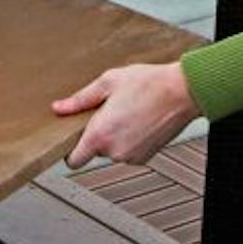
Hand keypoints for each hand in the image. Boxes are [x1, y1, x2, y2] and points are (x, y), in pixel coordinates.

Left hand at [55, 63, 199, 169]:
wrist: (182, 91)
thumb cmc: (149, 84)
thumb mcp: (108, 82)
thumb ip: (80, 99)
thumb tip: (60, 108)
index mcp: (100, 134)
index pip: (73, 161)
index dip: (71, 151)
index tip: (75, 139)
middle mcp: (115, 151)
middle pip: (94, 152)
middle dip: (98, 136)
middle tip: (109, 112)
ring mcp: (131, 156)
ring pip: (112, 151)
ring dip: (115, 137)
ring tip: (128, 113)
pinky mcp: (145, 157)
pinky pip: (128, 152)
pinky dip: (130, 141)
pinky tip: (138, 121)